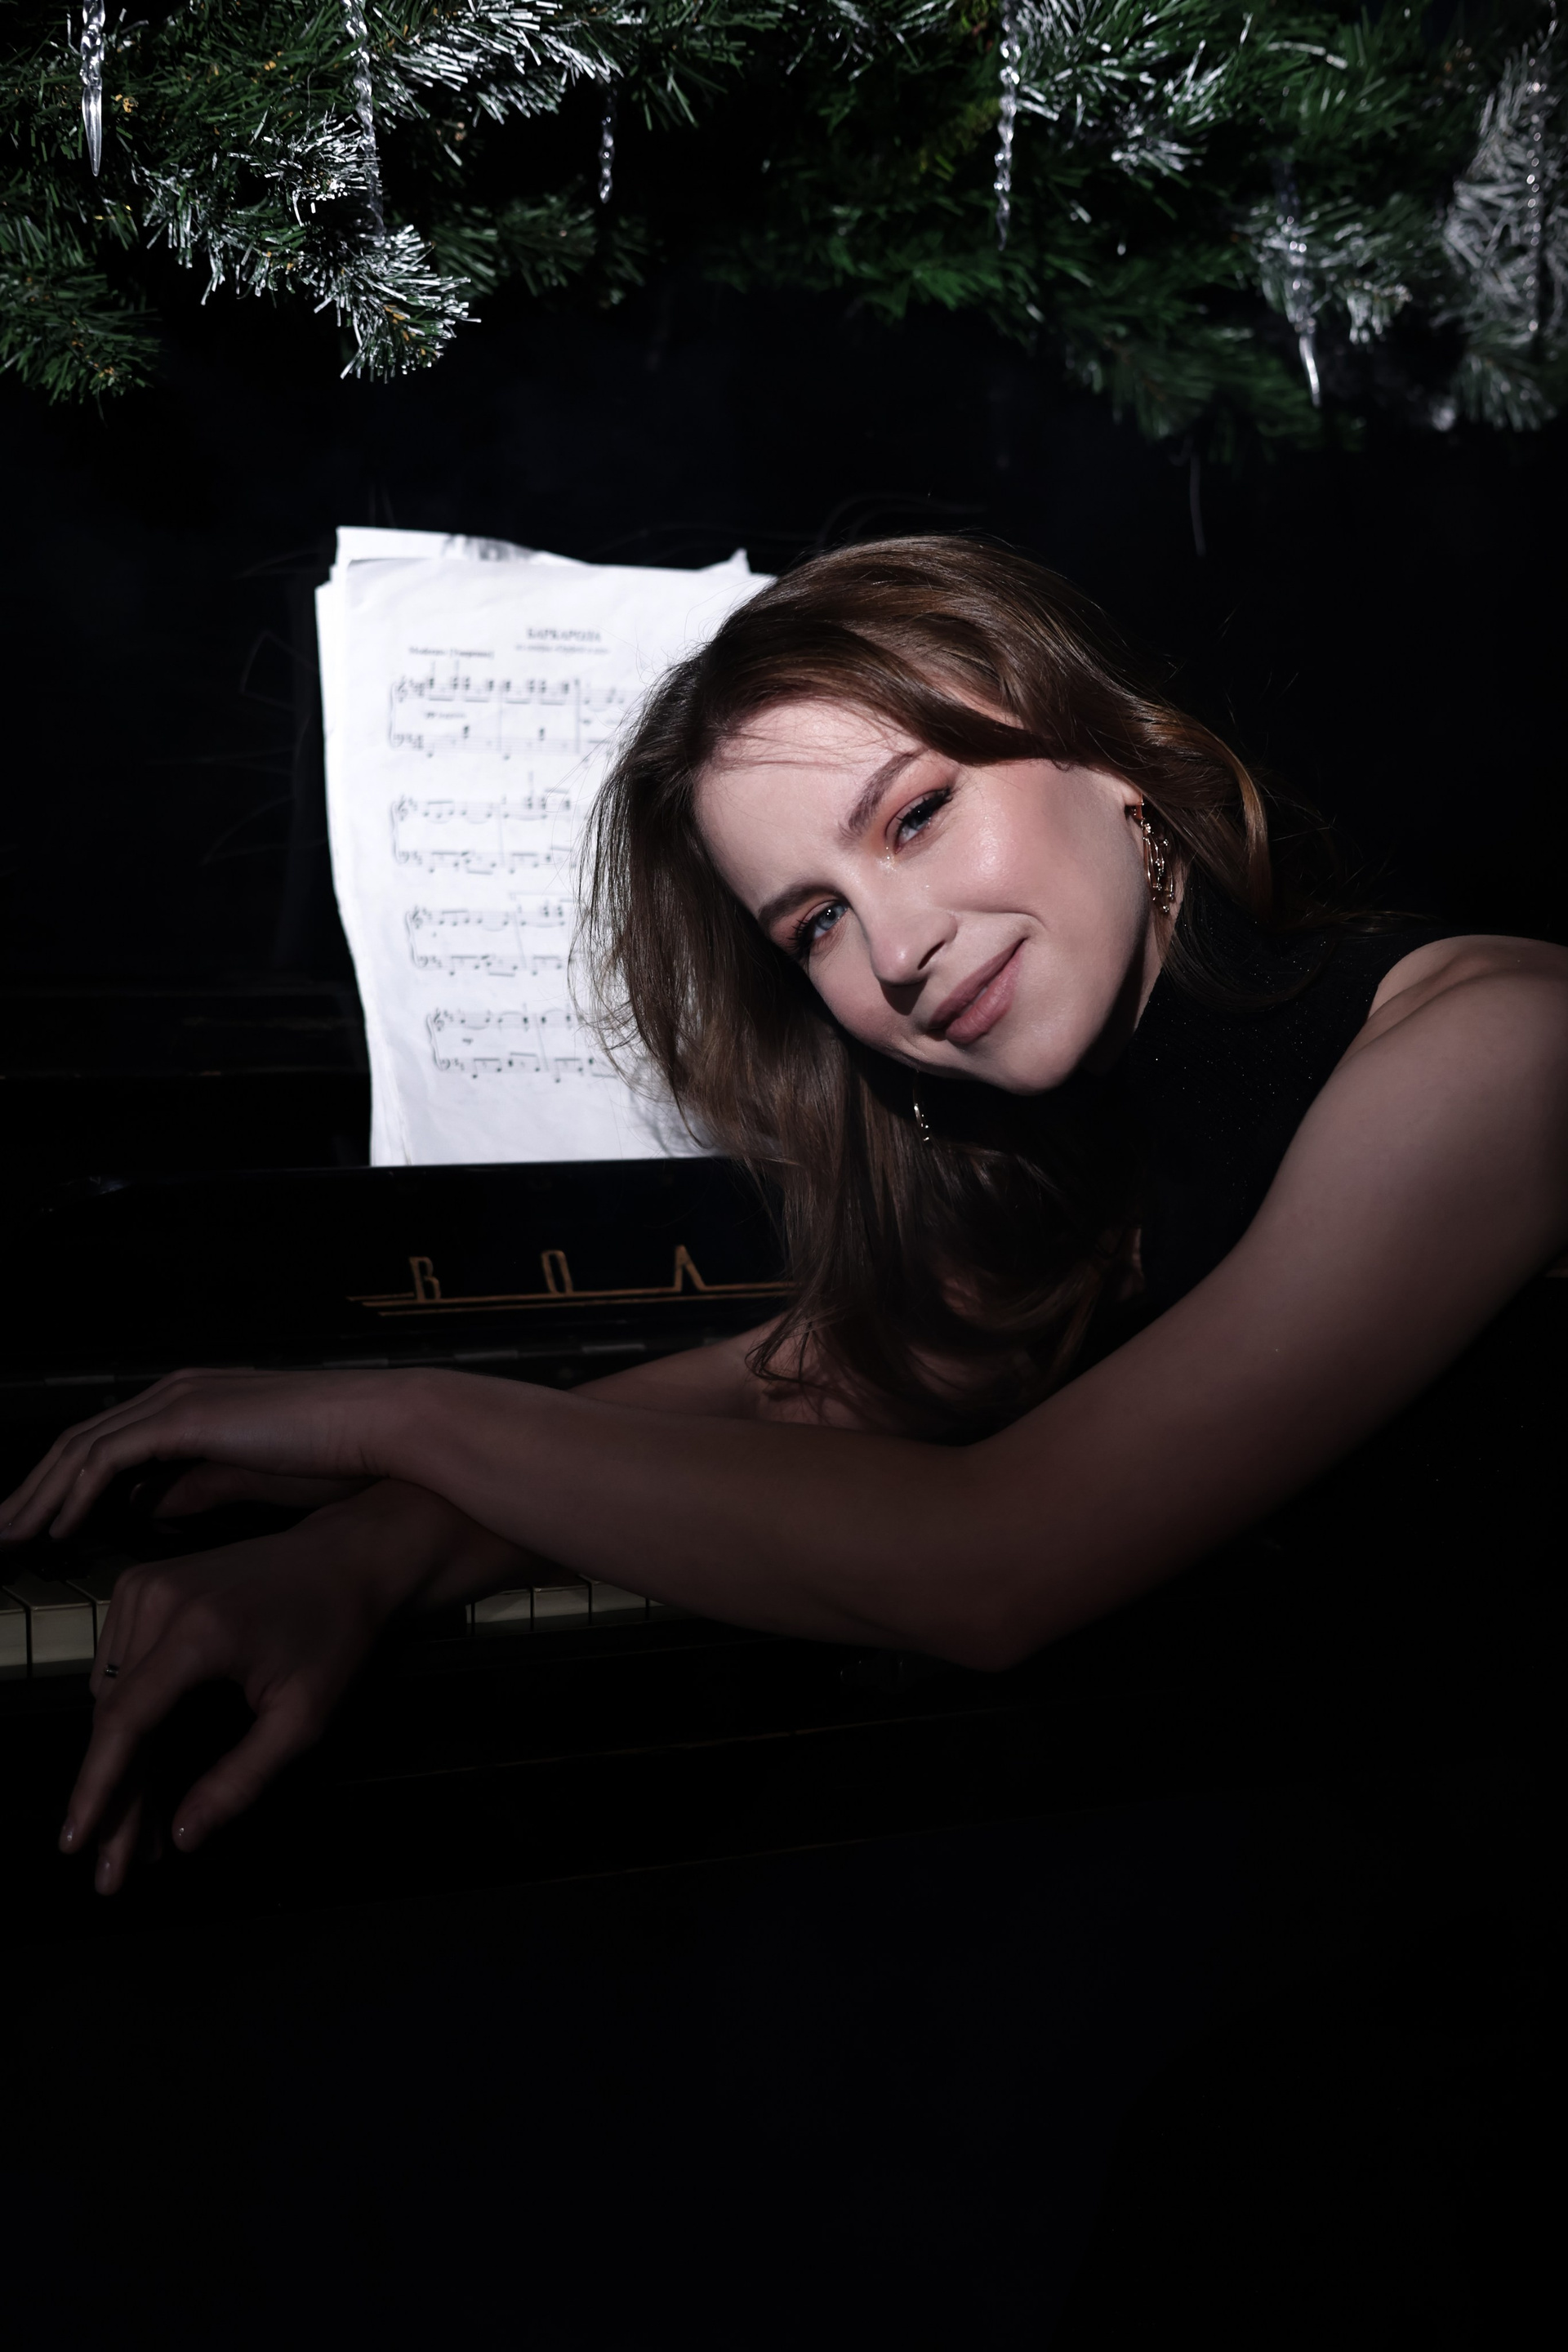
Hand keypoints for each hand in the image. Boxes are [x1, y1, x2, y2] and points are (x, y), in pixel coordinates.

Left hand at [0, 1366, 418, 1543]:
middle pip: (80, 1441)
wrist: (378, 1429)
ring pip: (81, 1448)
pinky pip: (107, 1458)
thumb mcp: (253, 1477)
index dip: (64, 1484)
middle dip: (33, 1490)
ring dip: (39, 1495)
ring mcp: (178, 1399)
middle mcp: (176, 1392)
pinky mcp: (185, 1417)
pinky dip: (75, 1493)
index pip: (108, 1444)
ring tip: (11, 1537)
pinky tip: (59, 1527)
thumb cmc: (337, 1454)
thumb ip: (199, 1487)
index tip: (40, 1524)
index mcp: (194, 1403)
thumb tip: (153, 1508)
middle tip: (3, 1533)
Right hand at [62, 1501, 412, 1895]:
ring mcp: (144, 1585)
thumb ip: (241, 1779)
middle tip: (116, 1866)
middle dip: (112, 1795)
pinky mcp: (142, 1584)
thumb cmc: (335, 1636)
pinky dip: (126, 1718)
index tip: (73, 1843)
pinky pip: (117, 1667)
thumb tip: (183, 1838)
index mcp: (199, 1630)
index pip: (124, 1720)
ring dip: (118, 1763)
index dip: (96, 1788)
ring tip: (139, 1829)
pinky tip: (144, 1767)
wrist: (346, 1557)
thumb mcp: (303, 1717)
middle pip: (112, 1716)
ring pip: (107, 1697)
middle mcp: (158, 1600)